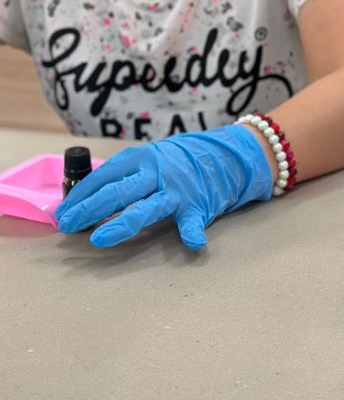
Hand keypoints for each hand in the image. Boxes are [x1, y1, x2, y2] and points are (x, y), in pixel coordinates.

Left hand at [54, 126, 272, 249]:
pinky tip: (192, 243)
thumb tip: (84, 202)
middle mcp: (156, 172)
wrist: (224, 155)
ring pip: (146, 208)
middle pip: (118, 191)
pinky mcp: (197, 206)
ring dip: (122, 223)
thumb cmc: (176, 162)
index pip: (102, 177)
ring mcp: (177, 190)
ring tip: (100, 239)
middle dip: (89, 210)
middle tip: (69, 227)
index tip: (62, 214)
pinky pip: (194, 221)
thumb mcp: (148, 160)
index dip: (80, 196)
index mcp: (139, 158)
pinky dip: (193, 232)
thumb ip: (123, 178)